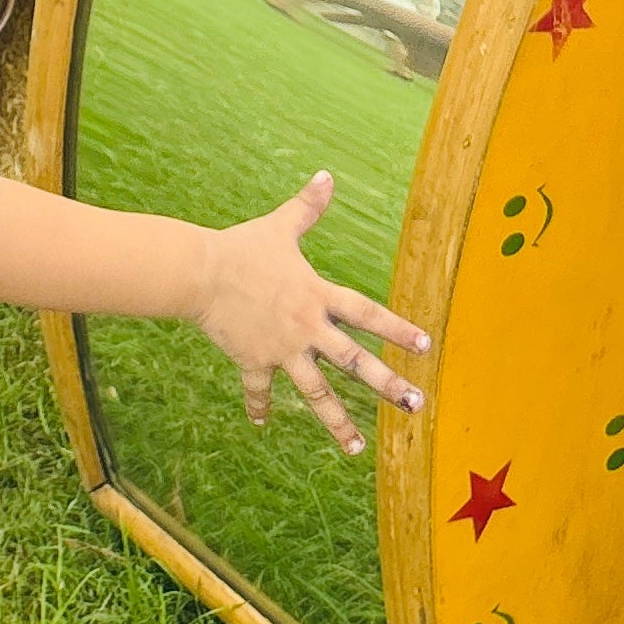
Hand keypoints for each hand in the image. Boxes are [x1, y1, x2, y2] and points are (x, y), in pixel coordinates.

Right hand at [196, 172, 430, 456]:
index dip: (398, 329)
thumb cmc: (242, 247)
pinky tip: (261, 424)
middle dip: (387, 385)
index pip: (368, 314)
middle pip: (355, 362)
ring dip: (337, 422)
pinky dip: (259, 405)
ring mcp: (282, 349)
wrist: (198, 272)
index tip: (425, 347)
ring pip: (316, 391)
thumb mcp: (279, 227)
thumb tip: (326, 175)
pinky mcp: (254, 360)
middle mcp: (307, 327)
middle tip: (415, 405)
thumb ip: (308, 207)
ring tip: (356, 448)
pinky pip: (259, 388)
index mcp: (318, 296)